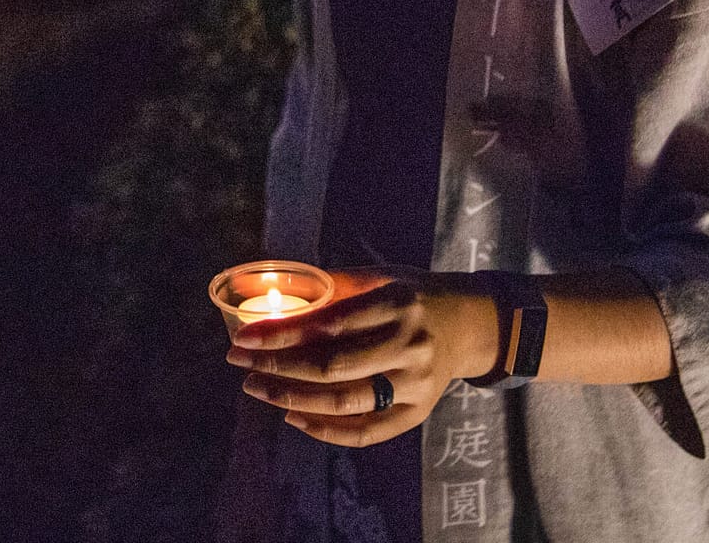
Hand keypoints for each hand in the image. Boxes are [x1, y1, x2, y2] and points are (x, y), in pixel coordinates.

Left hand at [226, 268, 496, 447]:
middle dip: (277, 368)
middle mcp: (409, 346)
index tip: (244, 338)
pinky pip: (367, 431)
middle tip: (239, 363)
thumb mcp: (379, 277)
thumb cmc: (411, 295)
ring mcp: (416, 385)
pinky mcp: (418, 413)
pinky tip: (293, 417)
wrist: (469, 324)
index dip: (282, 334)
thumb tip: (278, 297)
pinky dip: (326, 431)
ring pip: (344, 402)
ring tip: (257, 388)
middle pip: (331, 368)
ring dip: (292, 399)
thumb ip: (333, 287)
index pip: (329, 325)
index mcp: (396, 305)